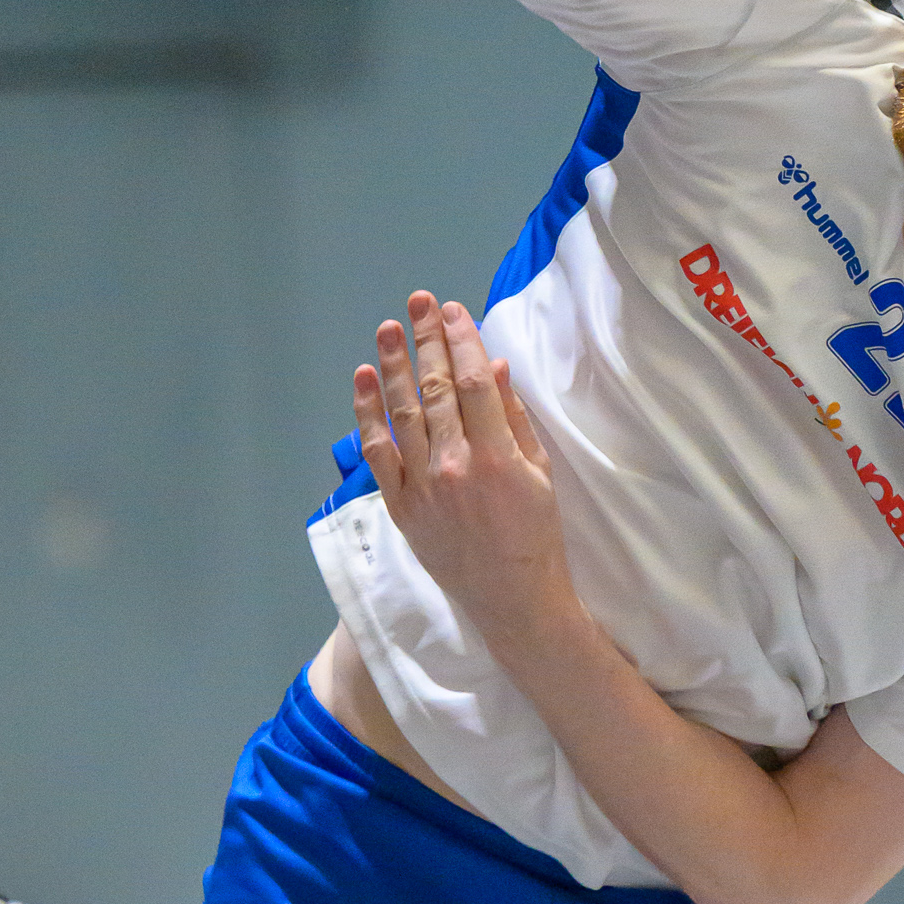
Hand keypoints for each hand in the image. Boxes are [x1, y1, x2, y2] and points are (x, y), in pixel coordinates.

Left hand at [353, 294, 573, 659]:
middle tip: (417, 303)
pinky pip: (379, 453)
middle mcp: (454, 467)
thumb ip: (513, 419)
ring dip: (393, 367)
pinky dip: (367, 415)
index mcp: (495, 456)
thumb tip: (493, 367)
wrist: (512, 600)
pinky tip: (363, 381)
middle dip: (426, 341)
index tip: (453, 310)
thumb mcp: (540, 473)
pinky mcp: (402, 507)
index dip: (460, 341)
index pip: (471, 382)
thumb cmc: (536, 535)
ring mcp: (423, 488)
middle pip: (434, 389)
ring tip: (387, 330)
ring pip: (402, 413)